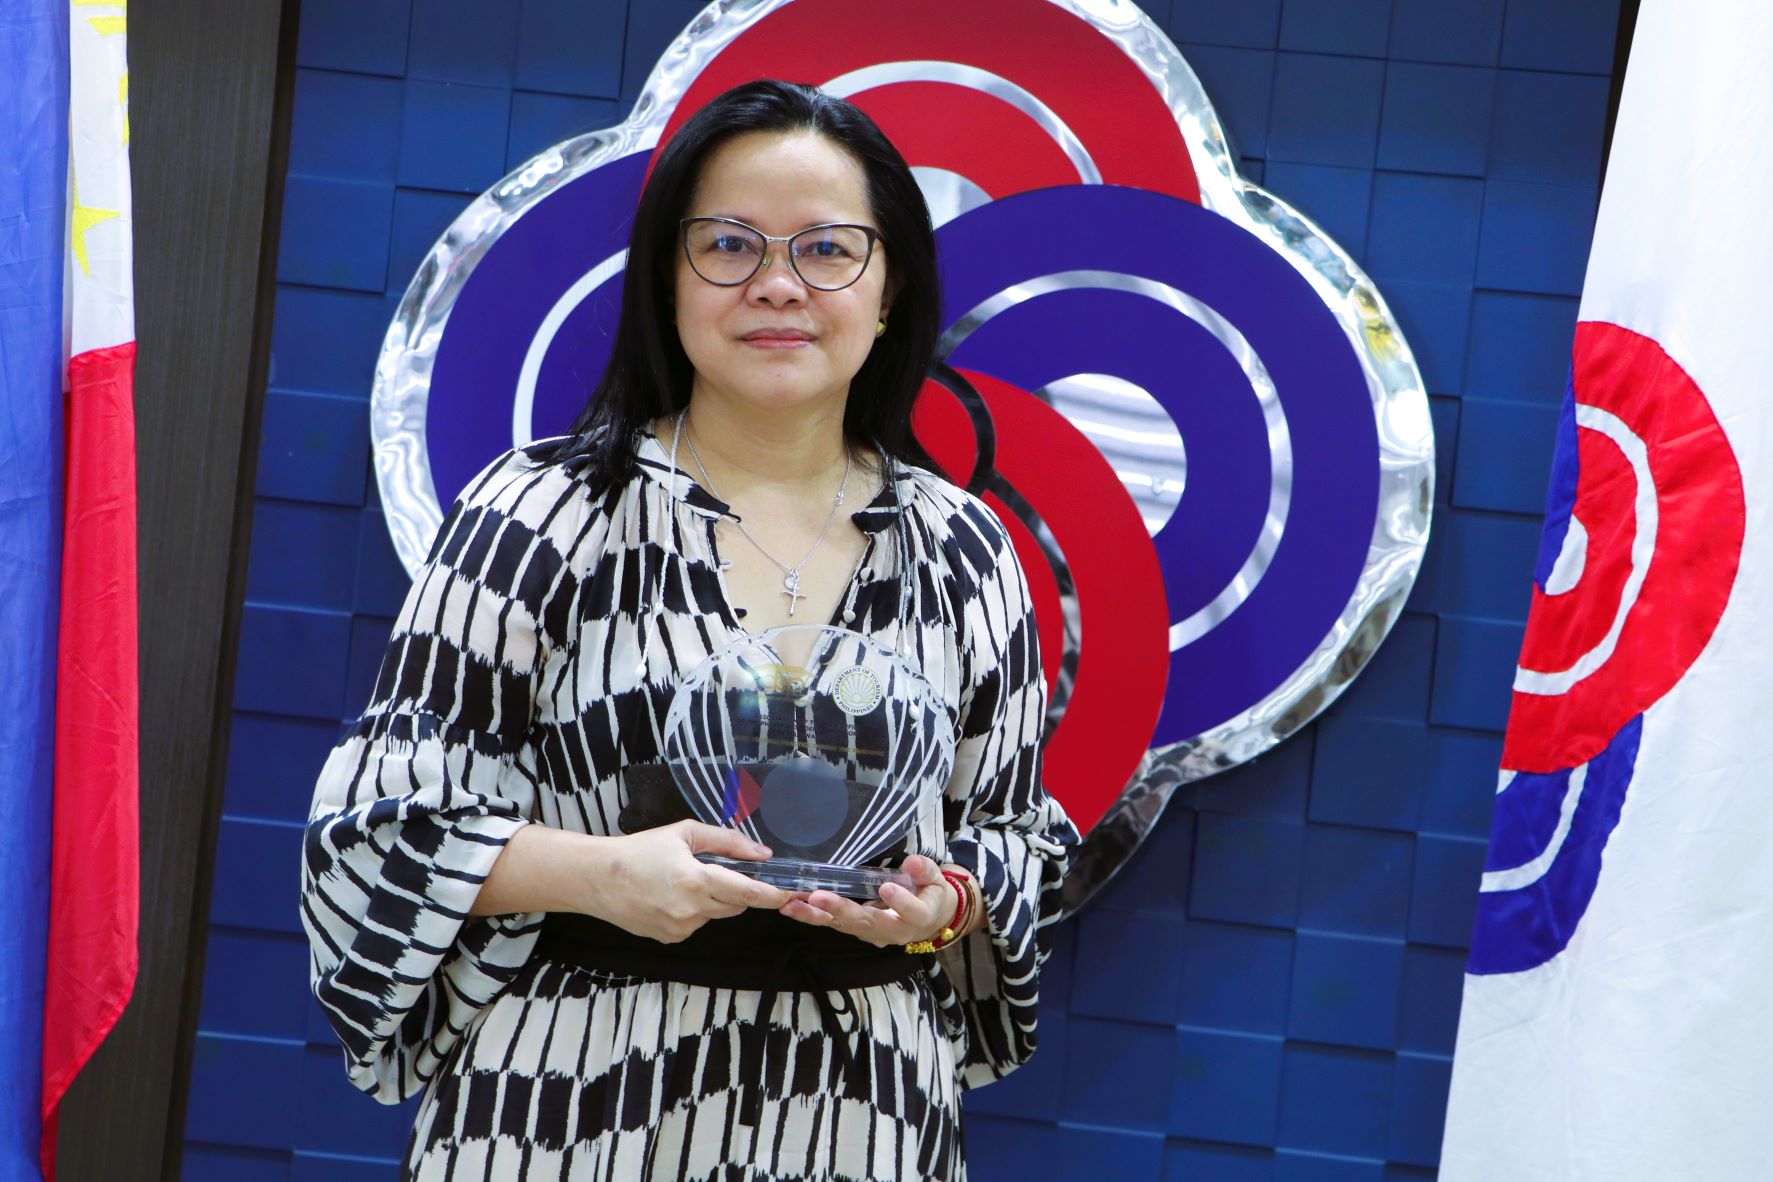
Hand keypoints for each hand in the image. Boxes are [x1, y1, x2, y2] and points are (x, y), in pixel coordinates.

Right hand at [581, 820, 792, 943]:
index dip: (773, 895)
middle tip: (719, 872)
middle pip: (736, 905)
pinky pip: (696, 924)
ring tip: (684, 881)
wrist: (599, 879)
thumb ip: (727, 842)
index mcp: (696, 880)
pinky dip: (694, 912)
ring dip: (714, 900)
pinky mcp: (671, 939)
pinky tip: (671, 897)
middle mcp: (691, 910)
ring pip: (717, 915)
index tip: (792, 893)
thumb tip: (762, 853)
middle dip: (738, 891)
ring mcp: (680, 928)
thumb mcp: (684, 833)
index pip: (747, 892)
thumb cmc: (641, 850)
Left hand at [779, 854, 959, 948]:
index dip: (900, 902)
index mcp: (920, 917)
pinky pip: (835, 924)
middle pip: (868, 922)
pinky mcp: (856, 931)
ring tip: (793, 905)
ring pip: (844, 926)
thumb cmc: (931, 893)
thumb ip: (925, 871)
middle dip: (841, 910)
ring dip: (817, 917)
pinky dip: (812, 917)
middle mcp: (893, 931)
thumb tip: (913, 862)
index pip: (912, 912)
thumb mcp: (937, 879)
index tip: (886, 886)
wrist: (928, 919)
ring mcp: (872, 934)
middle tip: (818, 897)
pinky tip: (792, 906)